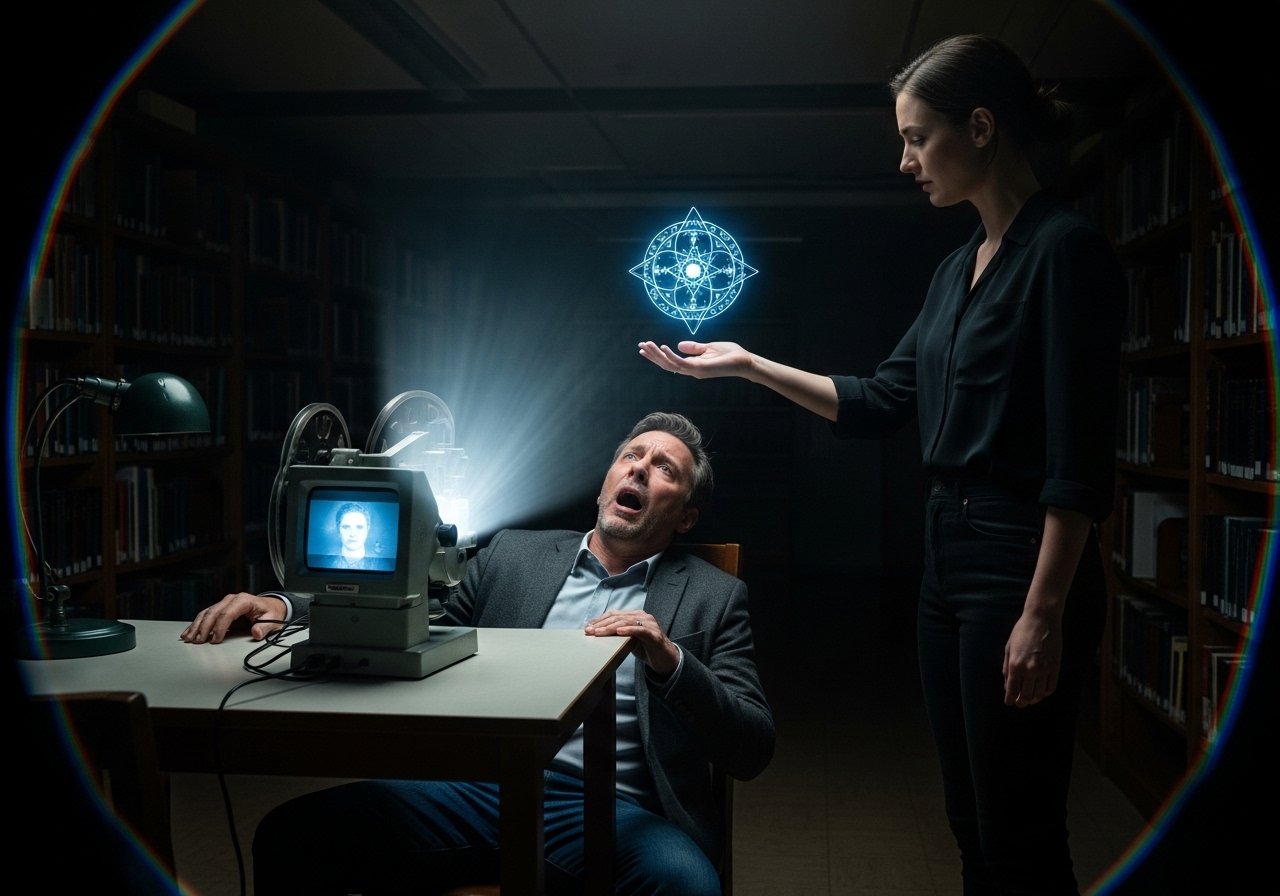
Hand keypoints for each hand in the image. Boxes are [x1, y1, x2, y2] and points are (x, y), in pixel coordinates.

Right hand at [180, 593, 287, 643]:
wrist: (272, 605)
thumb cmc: (271, 612)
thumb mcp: (273, 619)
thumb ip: (265, 627)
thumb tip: (256, 632)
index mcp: (244, 601)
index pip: (227, 613)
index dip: (219, 627)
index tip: (216, 640)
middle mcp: (232, 600)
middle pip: (213, 612)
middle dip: (204, 627)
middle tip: (198, 641)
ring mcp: (225, 603)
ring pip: (206, 613)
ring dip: (197, 625)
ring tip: (189, 638)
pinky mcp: (221, 608)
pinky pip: (206, 614)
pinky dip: (197, 623)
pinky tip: (189, 632)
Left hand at [584, 610, 679, 678]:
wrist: (665, 659)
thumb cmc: (646, 648)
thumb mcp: (629, 639)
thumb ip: (619, 633)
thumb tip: (599, 633)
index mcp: (636, 615)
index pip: (614, 614)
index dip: (600, 619)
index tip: (588, 627)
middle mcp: (643, 616)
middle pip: (618, 617)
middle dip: (601, 624)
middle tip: (589, 631)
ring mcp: (650, 624)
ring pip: (627, 622)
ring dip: (610, 628)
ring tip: (599, 633)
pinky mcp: (654, 634)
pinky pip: (640, 630)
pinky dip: (629, 630)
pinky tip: (619, 632)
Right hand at [638, 341, 752, 379]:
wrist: (744, 361)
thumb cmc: (730, 355)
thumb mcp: (709, 347)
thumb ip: (694, 347)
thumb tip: (679, 344)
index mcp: (693, 365)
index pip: (671, 361)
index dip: (657, 355)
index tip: (645, 347)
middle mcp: (691, 370)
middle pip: (667, 364)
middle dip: (653, 356)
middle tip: (640, 346)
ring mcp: (695, 371)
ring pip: (671, 364)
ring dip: (657, 355)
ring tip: (646, 345)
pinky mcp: (701, 369)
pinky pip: (682, 363)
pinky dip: (671, 355)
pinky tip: (663, 347)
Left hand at [1002, 611, 1062, 706]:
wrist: (1042, 620)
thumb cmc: (1021, 632)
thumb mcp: (1008, 649)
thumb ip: (1007, 669)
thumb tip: (1007, 686)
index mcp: (1015, 665)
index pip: (1012, 690)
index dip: (1010, 699)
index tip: (1009, 702)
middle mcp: (1030, 670)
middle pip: (1026, 696)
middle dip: (1021, 702)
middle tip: (1019, 703)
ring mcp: (1044, 670)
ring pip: (1039, 694)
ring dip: (1034, 699)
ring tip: (1030, 699)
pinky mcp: (1055, 667)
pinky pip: (1051, 687)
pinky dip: (1046, 693)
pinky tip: (1041, 691)